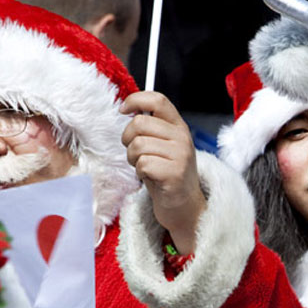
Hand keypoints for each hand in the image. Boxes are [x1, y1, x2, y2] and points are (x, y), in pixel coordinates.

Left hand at [121, 92, 205, 254]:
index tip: (123, 110)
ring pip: (138, 145)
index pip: (158, 100)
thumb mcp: (164, 146)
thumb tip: (130, 110)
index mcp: (179, 127)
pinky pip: (143, 164)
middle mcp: (182, 138)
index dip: (135, 100)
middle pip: (140, 123)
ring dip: (133, 159)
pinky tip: (151, 179)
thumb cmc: (167, 175)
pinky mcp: (174, 174)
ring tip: (144, 168)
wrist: (184, 207)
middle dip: (128, 139)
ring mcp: (181, 156)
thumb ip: (152, 128)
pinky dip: (140, 173)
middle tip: (135, 154)